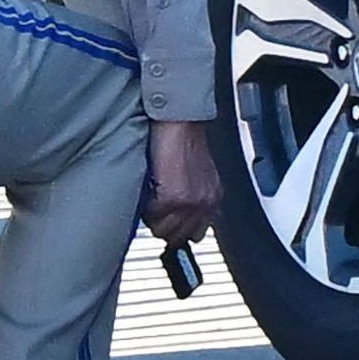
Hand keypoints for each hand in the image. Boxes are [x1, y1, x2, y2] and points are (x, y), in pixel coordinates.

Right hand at [142, 119, 221, 240]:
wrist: (179, 122)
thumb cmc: (184, 142)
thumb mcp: (196, 177)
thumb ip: (191, 199)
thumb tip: (176, 220)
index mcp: (213, 199)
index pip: (194, 234)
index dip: (175, 227)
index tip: (165, 220)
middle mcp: (205, 204)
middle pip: (178, 237)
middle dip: (163, 224)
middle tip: (155, 207)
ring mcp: (190, 203)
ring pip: (163, 230)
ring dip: (153, 217)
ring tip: (152, 196)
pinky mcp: (173, 197)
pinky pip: (151, 216)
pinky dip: (146, 205)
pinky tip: (150, 187)